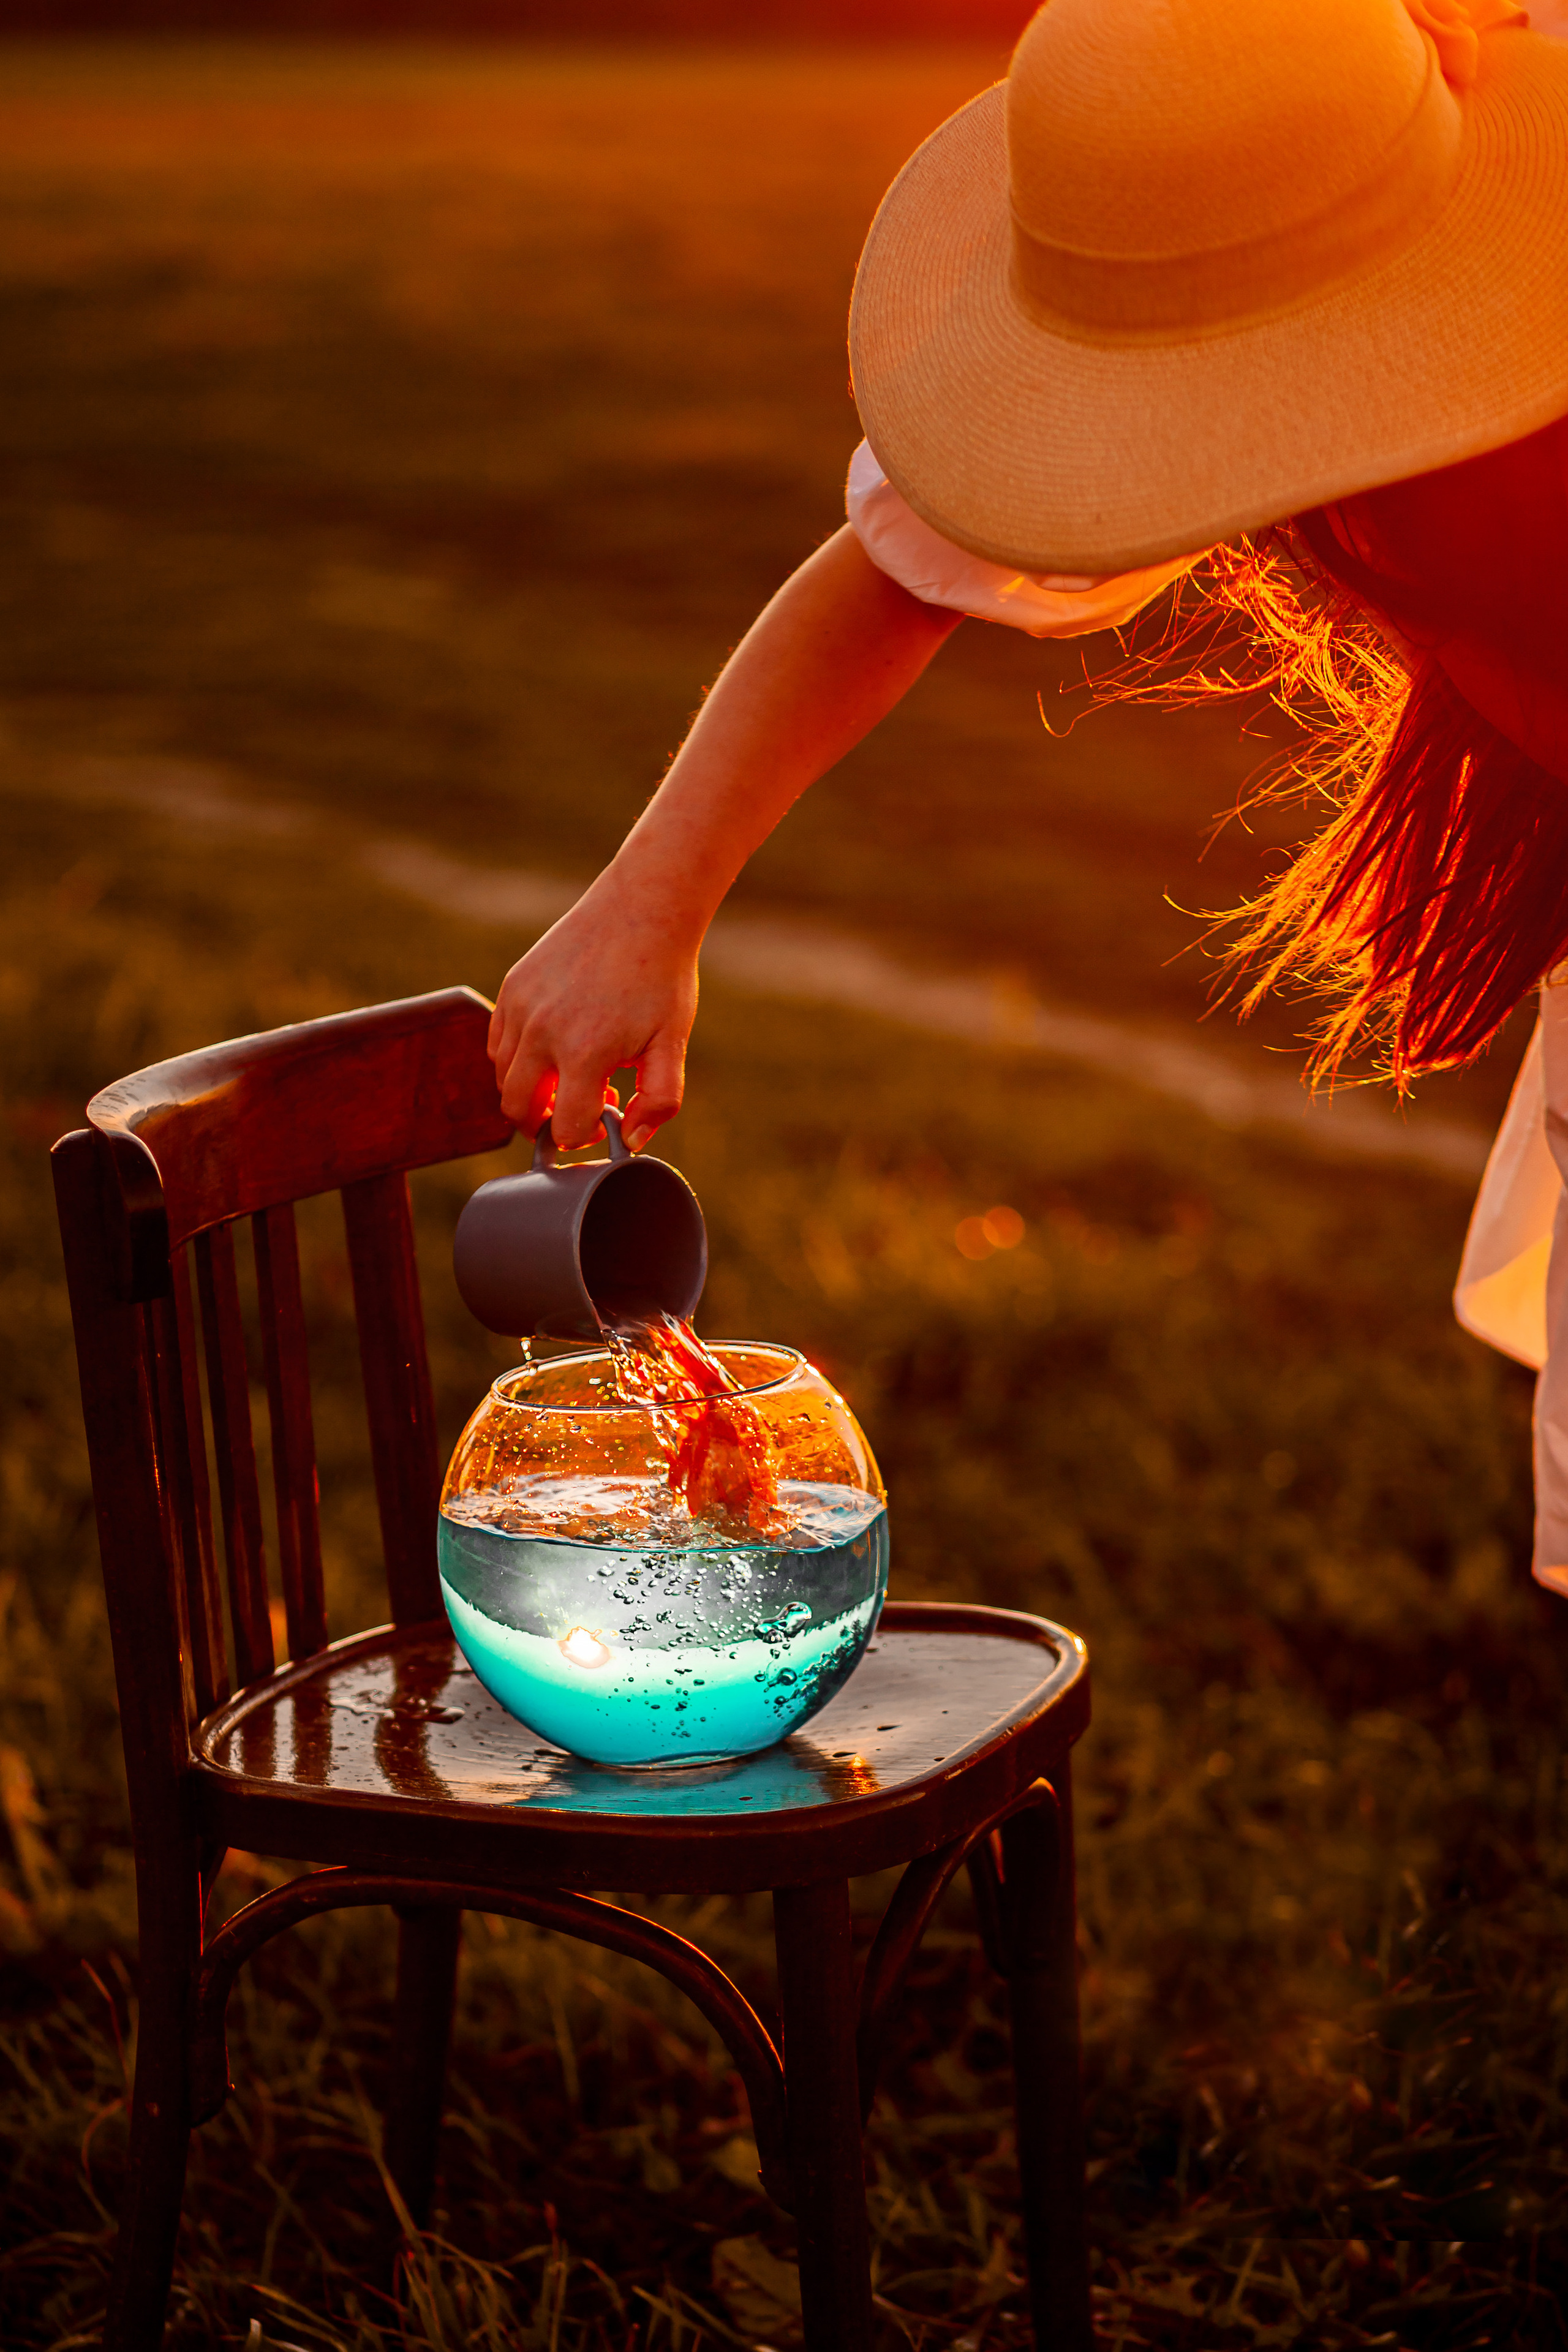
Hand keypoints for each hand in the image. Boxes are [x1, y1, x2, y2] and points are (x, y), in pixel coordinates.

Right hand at [487, 880, 699, 1149]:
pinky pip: (497, 1043)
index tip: (606, 1116)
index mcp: (584, 1053)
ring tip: (570, 1074)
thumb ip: (658, 1102)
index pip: (563, 1129)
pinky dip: (517, 1059)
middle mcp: (542, 1033)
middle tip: (576, 1109)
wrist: (642, 910)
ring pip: (503, 1078)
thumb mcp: (673, 1045)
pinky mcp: (512, 987)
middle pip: (517, 1110)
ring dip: (531, 1091)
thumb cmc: (662, 980)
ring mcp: (520, 1008)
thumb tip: (629, 1141)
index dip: (585, 1136)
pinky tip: (554, 1046)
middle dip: (545, 1124)